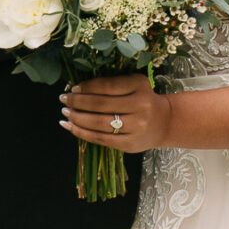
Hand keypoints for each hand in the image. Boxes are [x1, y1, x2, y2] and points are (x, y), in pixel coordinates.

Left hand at [60, 73, 174, 153]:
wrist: (164, 122)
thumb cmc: (142, 100)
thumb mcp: (133, 84)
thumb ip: (111, 84)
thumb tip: (76, 89)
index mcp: (139, 85)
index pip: (106, 86)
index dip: (86, 87)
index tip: (73, 88)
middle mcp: (140, 105)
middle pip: (100, 104)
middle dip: (77, 102)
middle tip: (63, 100)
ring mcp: (136, 127)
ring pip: (98, 123)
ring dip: (77, 118)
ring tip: (65, 114)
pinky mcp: (130, 144)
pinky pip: (101, 139)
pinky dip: (82, 133)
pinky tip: (70, 127)